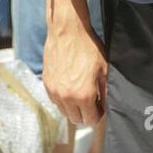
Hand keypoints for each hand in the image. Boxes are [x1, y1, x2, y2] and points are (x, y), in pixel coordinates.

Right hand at [43, 3, 108, 127]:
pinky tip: (70, 87)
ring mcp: (54, 91)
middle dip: (86, 114)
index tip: (100, 106)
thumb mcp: (104, 68)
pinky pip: (55, 101)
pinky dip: (63, 99)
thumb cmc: (87, 47)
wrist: (67, 32)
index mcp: (83, 95)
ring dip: (73, 108)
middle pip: (76, 120)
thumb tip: (106, 103)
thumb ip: (105, 89)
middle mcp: (66, 97)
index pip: (90, 120)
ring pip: (64, 111)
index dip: (98, 114)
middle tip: (92, 102)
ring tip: (80, 93)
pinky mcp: (46, 84)